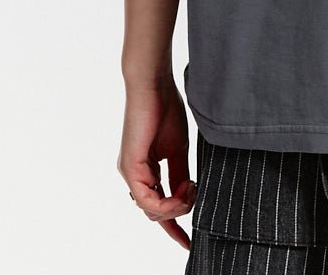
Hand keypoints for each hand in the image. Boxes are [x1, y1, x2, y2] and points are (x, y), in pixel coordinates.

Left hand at [117, 78, 196, 249]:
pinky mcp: (131, 166)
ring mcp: (131, 173)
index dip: (173, 227)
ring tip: (191, 188)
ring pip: (151, 210)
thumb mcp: (179, 150)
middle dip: (179, 212)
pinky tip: (182, 189)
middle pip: (155, 213)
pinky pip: (146, 199)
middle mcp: (135, 175)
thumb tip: (187, 196)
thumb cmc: (166, 109)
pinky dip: (166, 201)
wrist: (155, 86)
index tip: (188, 241)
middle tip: (196, 193)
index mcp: (146, 171)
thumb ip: (180, 175)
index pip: (158, 207)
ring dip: (175, 206)